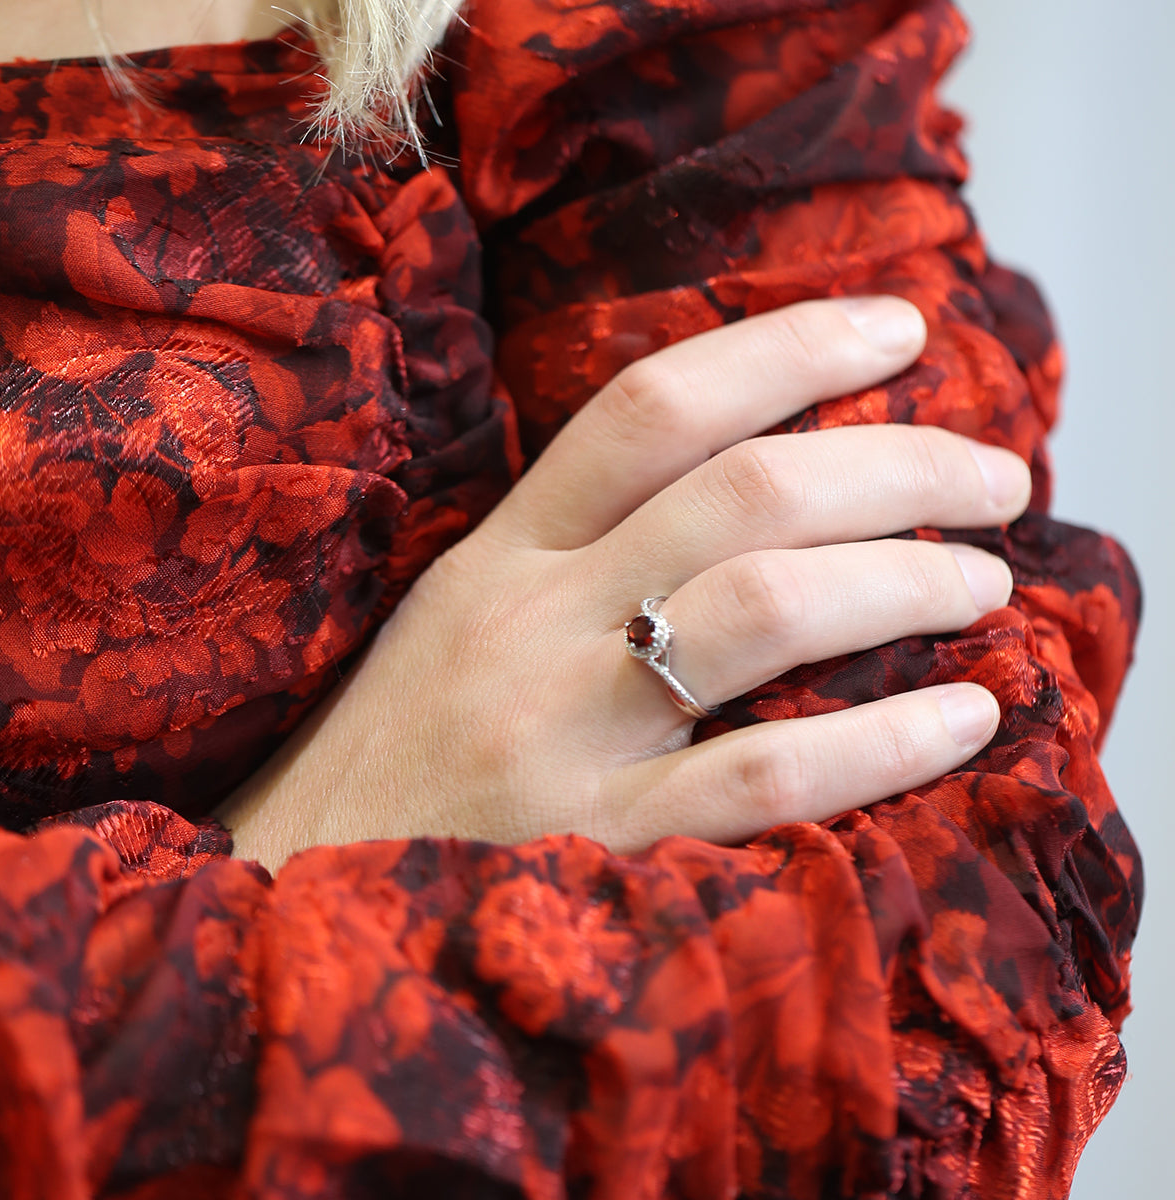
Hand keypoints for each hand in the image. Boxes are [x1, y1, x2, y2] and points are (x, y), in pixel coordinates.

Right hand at [218, 296, 1030, 869]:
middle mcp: (530, 620)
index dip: (787, 347)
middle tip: (997, 474)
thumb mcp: (461, 616)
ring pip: (764, 610)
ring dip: (906, 578)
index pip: (652, 405)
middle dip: (896, 464)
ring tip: (987, 580)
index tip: (899, 329)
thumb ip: (578, 552)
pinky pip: (763, 782)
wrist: (289, 900)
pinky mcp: (591, 846)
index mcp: (499, 552)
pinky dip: (883, 743)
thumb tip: (748, 498)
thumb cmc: (394, 752)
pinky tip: (964, 717)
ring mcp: (560, 733)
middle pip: (742, 493)